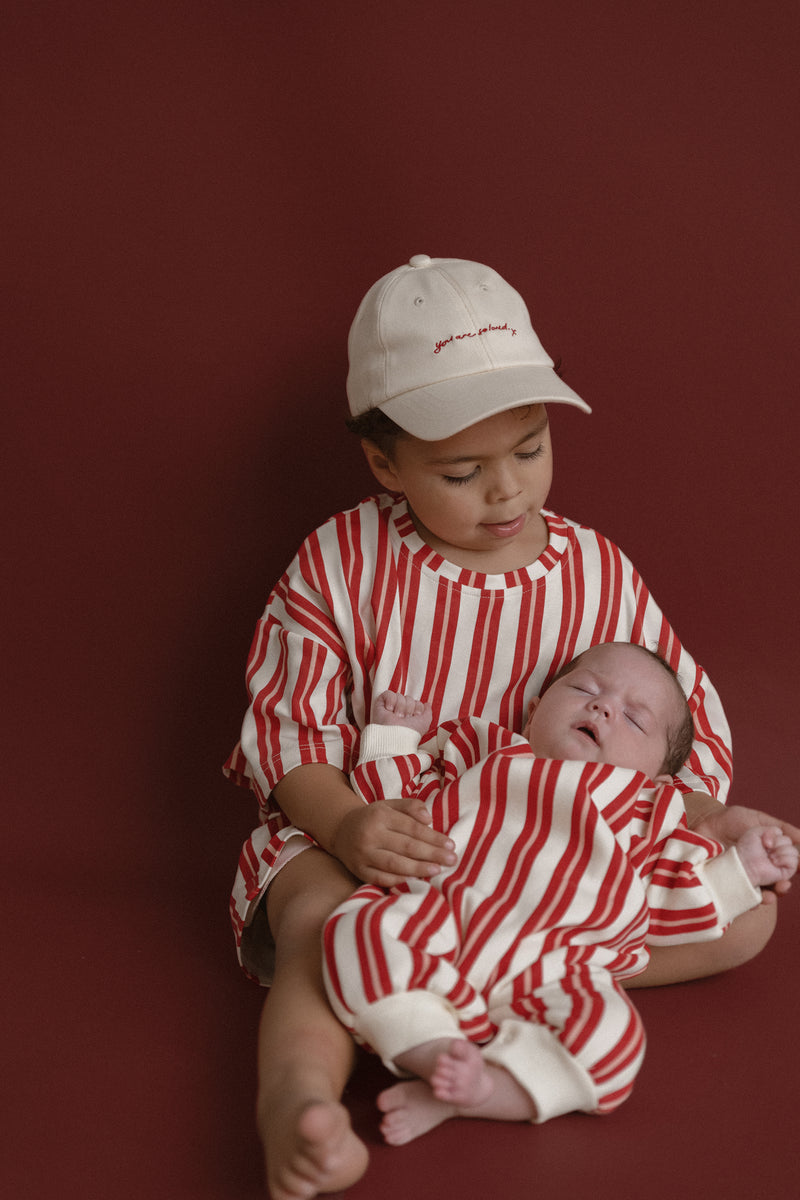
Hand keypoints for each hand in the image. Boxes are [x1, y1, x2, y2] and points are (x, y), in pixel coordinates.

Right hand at [331, 795, 456, 886]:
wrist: (341, 830)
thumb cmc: (373, 818)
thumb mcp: (389, 805)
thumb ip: (410, 806)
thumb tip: (428, 819)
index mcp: (380, 816)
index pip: (412, 828)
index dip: (433, 837)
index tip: (450, 844)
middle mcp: (370, 835)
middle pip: (406, 847)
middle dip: (431, 854)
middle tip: (452, 859)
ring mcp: (363, 855)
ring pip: (395, 864)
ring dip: (418, 868)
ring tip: (437, 869)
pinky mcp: (359, 871)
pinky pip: (382, 878)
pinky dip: (400, 880)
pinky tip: (416, 880)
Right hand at [374, 691, 433, 735]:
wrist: (396, 735)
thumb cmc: (410, 732)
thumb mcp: (424, 723)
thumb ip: (428, 713)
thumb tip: (427, 704)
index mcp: (410, 715)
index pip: (417, 703)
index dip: (417, 710)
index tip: (414, 718)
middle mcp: (401, 711)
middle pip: (409, 698)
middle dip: (408, 709)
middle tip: (403, 719)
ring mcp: (390, 707)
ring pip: (400, 696)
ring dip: (400, 707)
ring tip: (396, 718)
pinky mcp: (380, 704)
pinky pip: (388, 693)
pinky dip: (391, 700)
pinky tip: (389, 710)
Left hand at [692, 803, 799, 900]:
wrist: (705, 822)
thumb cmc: (733, 820)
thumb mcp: (758, 819)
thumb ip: (780, 828)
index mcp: (768, 856)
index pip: (785, 869)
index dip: (790, 871)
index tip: (793, 870)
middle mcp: (759, 869)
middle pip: (777, 885)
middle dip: (782, 888)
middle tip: (781, 885)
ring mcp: (744, 877)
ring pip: (762, 894)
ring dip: (769, 898)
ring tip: (768, 896)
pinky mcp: (730, 883)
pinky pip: (741, 897)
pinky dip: (749, 902)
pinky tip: (752, 900)